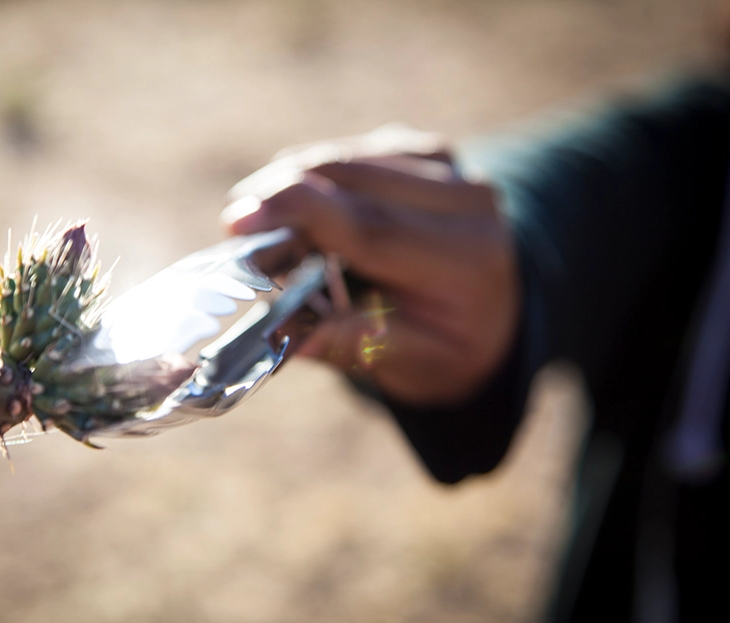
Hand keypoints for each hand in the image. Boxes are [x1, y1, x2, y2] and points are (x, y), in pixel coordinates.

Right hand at [221, 125, 520, 405]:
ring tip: (262, 226)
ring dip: (291, 184)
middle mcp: (468, 200)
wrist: (496, 315)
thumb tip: (291, 336)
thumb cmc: (445, 348)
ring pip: (345, 156)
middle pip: (352, 177)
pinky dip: (314, 178)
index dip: (300, 216)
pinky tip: (299, 211)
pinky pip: (352, 153)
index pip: (372, 226)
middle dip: (281, 194)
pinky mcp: (427, 150)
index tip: (238, 219)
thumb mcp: (412, 366)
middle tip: (234, 226)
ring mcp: (450, 166)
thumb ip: (356, 344)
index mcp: (467, 259)